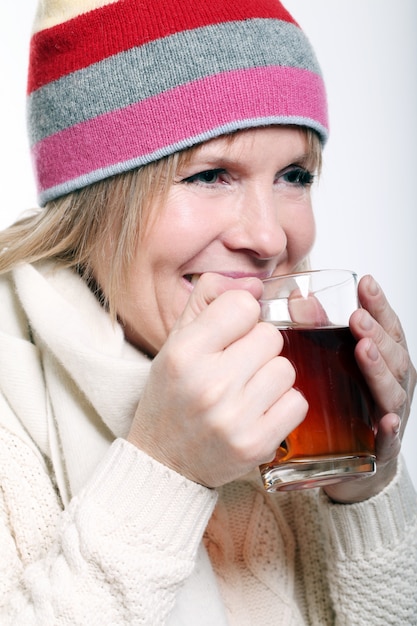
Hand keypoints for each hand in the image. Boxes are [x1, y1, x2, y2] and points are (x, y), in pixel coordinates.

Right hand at [127, 273, 307, 487]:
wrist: (164, 462)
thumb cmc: (172, 397)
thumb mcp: (176, 342)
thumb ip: (209, 300)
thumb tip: (256, 283)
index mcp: (184, 353)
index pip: (243, 305)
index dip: (242, 316)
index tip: (231, 333)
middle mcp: (208, 384)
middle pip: (271, 336)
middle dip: (259, 347)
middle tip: (237, 366)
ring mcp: (233, 417)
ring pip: (286, 369)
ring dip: (272, 377)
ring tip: (246, 391)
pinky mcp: (255, 444)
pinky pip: (297, 402)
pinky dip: (283, 405)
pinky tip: (259, 411)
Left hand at [324, 274, 415, 502]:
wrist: (354, 462)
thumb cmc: (346, 402)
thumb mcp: (335, 360)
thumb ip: (321, 329)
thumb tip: (296, 297)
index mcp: (385, 360)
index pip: (387, 327)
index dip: (379, 305)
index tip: (366, 283)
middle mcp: (393, 384)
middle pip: (393, 356)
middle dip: (377, 334)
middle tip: (358, 318)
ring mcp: (391, 415)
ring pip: (392, 391)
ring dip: (380, 370)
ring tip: (364, 350)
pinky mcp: (382, 448)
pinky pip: (389, 440)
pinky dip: (389, 430)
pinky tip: (385, 421)